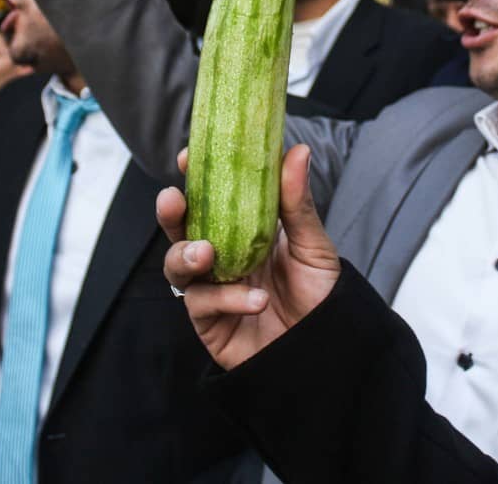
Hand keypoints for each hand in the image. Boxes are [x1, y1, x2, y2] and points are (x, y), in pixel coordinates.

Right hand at [159, 145, 341, 370]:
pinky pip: (201, 305)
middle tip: (172, 200)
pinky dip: (226, 298)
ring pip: (176, 267)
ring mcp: (212, 290)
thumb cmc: (320, 294)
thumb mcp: (312, 244)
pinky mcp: (210, 323)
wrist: (327, 348)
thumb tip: (297, 150)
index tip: (188, 157)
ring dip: (184, 255)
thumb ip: (297, 202)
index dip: (194, 178)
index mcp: (241, 231)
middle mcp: (221, 258)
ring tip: (206, 254)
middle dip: (170, 214)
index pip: (208, 199)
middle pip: (180, 231)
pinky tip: (256, 300)